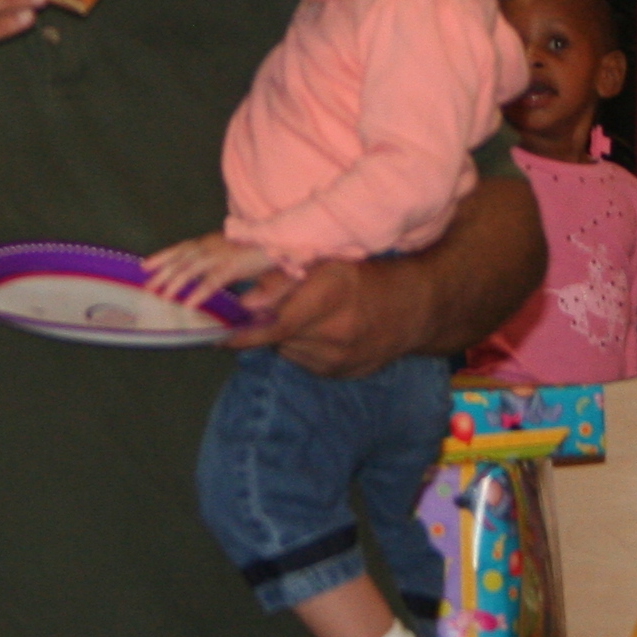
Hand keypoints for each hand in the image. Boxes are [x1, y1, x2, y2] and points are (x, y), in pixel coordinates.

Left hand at [145, 233, 277, 308]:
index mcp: (215, 242)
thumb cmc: (271, 249)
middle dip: (163, 271)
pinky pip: (213, 280)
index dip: (163, 256)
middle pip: (182, 257)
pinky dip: (200, 292)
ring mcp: (223, 253)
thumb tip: (238, 301)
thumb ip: (232, 275)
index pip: (183, 248)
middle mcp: (214, 245)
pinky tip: (189, 304)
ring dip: (175, 282)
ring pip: (192, 267)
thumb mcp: (248, 263)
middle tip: (146, 286)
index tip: (145, 266)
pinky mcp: (235, 264)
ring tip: (163, 297)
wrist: (289, 237)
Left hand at [225, 258, 427, 377]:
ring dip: (284, 337)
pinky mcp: (342, 374)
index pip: (274, 324)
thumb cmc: (367, 275)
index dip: (243, 331)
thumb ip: (283, 280)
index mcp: (331, 295)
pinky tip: (320, 331)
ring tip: (305, 315)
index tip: (221, 331)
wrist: (416, 307)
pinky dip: (302, 347)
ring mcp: (339, 359)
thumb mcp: (329, 262)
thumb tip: (244, 303)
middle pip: (277, 337)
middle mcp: (335, 332)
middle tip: (260, 312)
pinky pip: (305, 362)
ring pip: (288, 350)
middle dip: (263, 326)